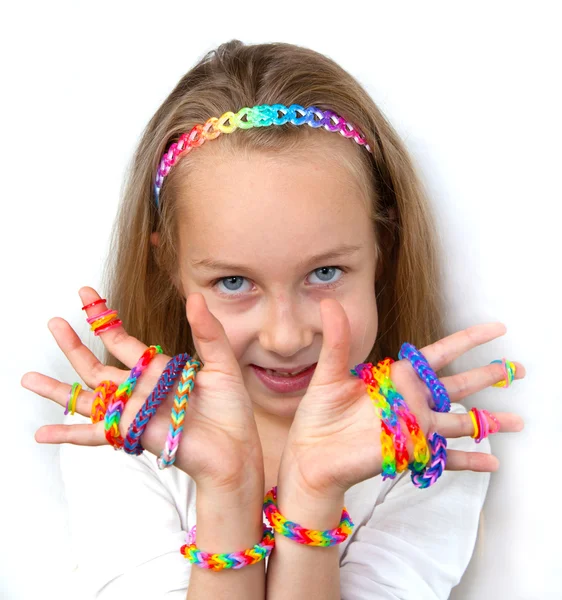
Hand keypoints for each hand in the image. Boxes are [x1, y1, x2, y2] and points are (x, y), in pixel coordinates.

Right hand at [22, 287, 263, 496]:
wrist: (235, 449)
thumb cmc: (231, 409)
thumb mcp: (222, 363)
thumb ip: (206, 332)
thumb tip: (195, 297)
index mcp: (159, 370)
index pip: (123, 342)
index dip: (104, 320)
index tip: (86, 295)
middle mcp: (140, 390)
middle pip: (96, 367)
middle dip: (73, 345)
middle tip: (52, 322)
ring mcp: (132, 412)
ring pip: (86, 398)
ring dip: (57, 389)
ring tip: (26, 377)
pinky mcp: (131, 432)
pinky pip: (94, 433)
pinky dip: (67, 433)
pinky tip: (41, 433)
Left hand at [278, 298, 524, 499]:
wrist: (311, 453)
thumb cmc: (320, 415)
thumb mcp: (329, 373)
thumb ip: (337, 339)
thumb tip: (330, 302)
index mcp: (395, 379)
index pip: (437, 356)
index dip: (466, 342)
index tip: (493, 330)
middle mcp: (409, 402)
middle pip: (456, 386)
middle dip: (485, 377)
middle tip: (514, 369)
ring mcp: (412, 428)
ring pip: (458, 422)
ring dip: (487, 422)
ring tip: (517, 421)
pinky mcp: (409, 452)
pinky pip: (444, 458)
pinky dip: (468, 461)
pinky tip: (491, 464)